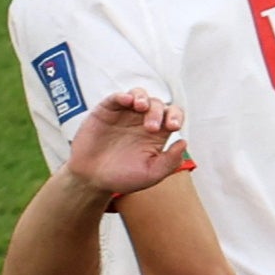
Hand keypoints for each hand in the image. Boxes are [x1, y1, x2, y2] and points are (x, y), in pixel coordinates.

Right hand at [65, 87, 191, 202]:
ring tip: (141, 107)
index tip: (173, 127)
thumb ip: (169, 162)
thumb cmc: (121, 178)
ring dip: (143, 97)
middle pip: (157, 104)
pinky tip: (127, 101)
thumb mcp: (150, 175)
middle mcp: (142, 120)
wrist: (91, 180)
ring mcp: (124, 114)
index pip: (172, 116)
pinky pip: (117, 97)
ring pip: (139, 94)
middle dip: (157, 113)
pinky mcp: (106, 111)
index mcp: (156, 133)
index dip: (176, 116)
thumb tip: (183, 143)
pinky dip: (123, 96)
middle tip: (150, 128)